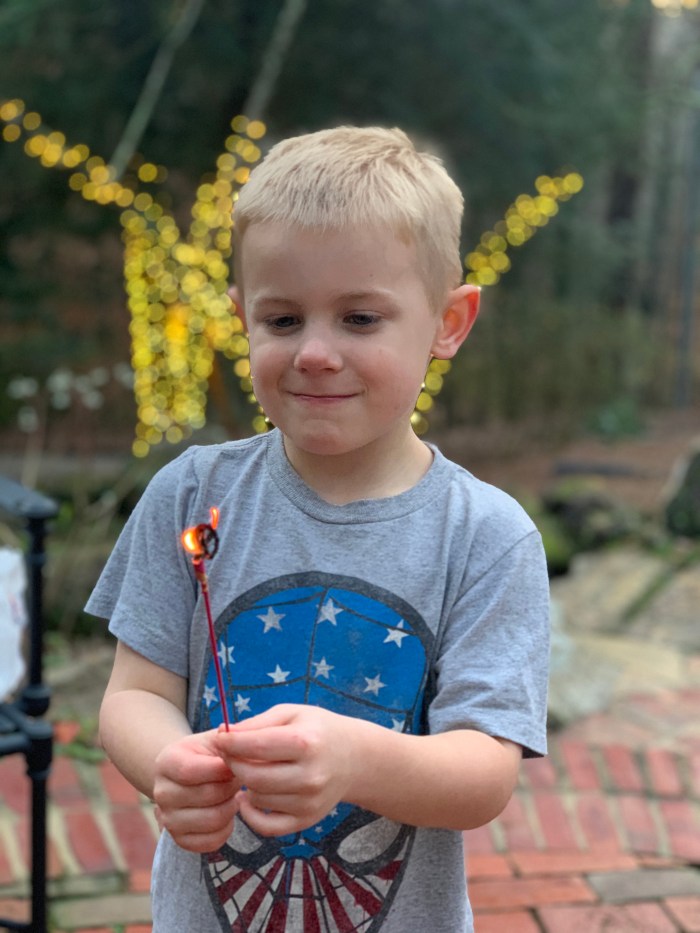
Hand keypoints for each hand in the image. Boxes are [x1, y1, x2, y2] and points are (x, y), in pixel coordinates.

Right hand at [153, 730, 240, 852]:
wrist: (190, 776)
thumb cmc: (206, 754)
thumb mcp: (213, 739)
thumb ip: (226, 739)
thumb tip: (234, 740)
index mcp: (166, 762)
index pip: (191, 771)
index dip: (220, 769)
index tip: (232, 764)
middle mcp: (161, 793)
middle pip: (207, 796)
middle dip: (230, 786)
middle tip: (235, 779)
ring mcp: (168, 819)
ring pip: (212, 819)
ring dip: (231, 806)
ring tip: (232, 795)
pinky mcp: (180, 839)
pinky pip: (211, 842)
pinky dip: (227, 828)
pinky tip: (227, 812)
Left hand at [214, 705, 361, 837]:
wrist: (354, 758)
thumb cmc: (317, 730)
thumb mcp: (291, 714)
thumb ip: (257, 723)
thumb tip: (223, 734)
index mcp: (306, 742)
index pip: (256, 746)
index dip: (231, 743)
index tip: (220, 738)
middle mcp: (310, 775)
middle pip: (253, 777)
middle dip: (233, 765)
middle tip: (229, 755)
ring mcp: (309, 802)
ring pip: (257, 799)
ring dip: (244, 785)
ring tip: (248, 770)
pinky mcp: (307, 820)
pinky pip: (267, 826)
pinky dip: (250, 814)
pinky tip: (248, 796)